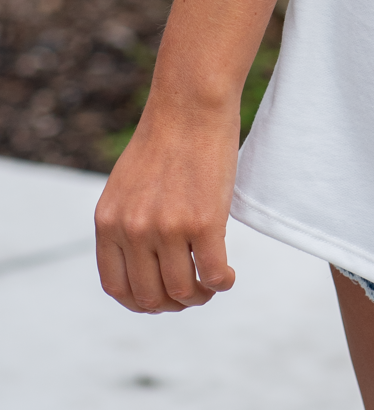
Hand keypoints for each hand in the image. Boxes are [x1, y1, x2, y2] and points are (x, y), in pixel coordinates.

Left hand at [94, 98, 238, 312]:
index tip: (159, 300)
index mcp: (108, 223)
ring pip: (183, 290)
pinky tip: (228, 277)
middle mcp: (134, 230)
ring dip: (200, 296)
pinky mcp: (204, 221)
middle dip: (173, 304)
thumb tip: (142, 262)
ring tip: (212, 285)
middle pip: (151, 296)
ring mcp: (168, 228)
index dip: (140, 302)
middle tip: (191, 295)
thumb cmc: (165, 138)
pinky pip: (214, 273)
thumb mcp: (126, 186)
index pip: (117, 287)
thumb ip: (126, 223)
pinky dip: (222, 283)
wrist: (191, 104)